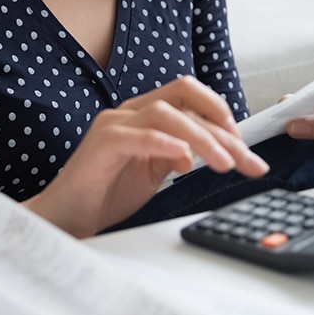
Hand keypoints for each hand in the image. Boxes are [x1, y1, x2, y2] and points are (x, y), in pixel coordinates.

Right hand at [23, 76, 268, 237]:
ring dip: (200, 137)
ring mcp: (114, 124)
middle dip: (222, 128)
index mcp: (145, 114)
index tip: (244, 144)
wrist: (67, 216)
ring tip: (221, 163)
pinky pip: (137, 135)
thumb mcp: (154, 172)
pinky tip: (184, 159)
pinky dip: (164, 143)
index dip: (221, 114)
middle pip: (184, 98)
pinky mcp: (102, 144)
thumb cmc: (107, 193)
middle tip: (245, 158)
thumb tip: (212, 152)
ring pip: (166, 113)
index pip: (190, 98)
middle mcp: (130, 111)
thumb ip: (178, 156)